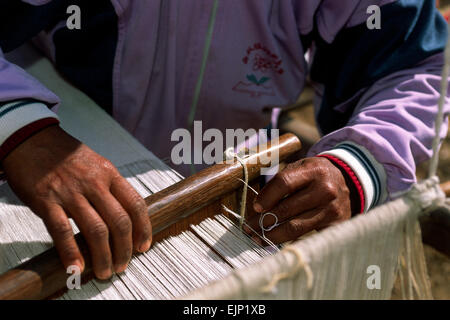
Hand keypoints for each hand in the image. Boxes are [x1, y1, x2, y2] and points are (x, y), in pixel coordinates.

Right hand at [2, 125, 151, 278]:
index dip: (144, 229)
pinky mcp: (47, 201)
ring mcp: (71, 192)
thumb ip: (111, 187)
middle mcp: (94, 183)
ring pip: (96, 230)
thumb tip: (125, 214)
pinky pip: (62, 231)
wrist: (32, 139)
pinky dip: (71, 252)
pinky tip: (77, 267)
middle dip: (125, 249)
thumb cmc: (66, 155)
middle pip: (120, 222)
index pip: (135, 204)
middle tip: (124, 265)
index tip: (143, 246)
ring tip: (106, 271)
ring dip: (104, 256)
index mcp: (110, 174)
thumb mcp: (97, 164)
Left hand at [245, 157, 352, 243]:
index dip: (266, 197)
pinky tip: (276, 243)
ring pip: (295, 227)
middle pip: (287, 208)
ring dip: (272, 234)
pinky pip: (307, 237)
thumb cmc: (315, 175)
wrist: (347, 181)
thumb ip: (280, 180)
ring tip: (258, 237)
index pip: (284, 183)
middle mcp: (325, 189)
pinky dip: (290, 241)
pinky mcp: (336, 225)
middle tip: (249, 227)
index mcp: (314, 170)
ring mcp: (332, 209)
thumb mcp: (301, 167)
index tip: (255, 208)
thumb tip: (258, 206)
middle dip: (263, 220)